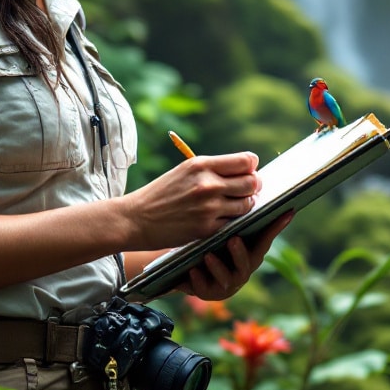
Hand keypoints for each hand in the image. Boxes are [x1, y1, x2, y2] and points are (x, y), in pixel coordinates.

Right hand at [121, 151, 261, 249]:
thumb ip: (212, 170)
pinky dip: (232, 221)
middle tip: (247, 191)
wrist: (136, 218)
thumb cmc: (161, 193)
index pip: (246, 161)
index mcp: (201, 165)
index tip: (247, 172)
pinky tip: (223, 219)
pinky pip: (234, 223)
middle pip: (252, 182)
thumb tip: (245, 171)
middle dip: (253, 186)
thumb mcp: (184, 172)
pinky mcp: (207, 228)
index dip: (251, 167)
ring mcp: (208, 207)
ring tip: (233, 206)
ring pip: (247, 204)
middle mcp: (208, 184)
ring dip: (245, 205)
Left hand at [177, 211, 292, 300]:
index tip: (287, 212)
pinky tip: (192, 270)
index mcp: (250, 252)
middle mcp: (241, 269)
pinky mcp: (206, 292)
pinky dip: (198, 280)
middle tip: (233, 239)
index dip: (277, 227)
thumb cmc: (208, 240)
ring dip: (218, 267)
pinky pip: (203, 288)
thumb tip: (249, 177)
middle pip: (248, 262)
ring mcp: (225, 283)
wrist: (184, 265)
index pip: (265, 239)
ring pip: (226, 278)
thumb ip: (234, 214)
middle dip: (241, 253)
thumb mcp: (220, 228)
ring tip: (208, 255)